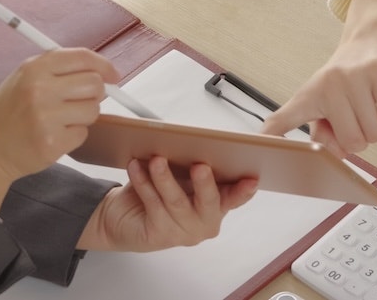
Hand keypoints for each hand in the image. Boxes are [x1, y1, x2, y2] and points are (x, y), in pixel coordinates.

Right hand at [0, 48, 117, 212]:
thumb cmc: (8, 114)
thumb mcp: (23, 78)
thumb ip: (58, 71)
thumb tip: (100, 73)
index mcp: (35, 67)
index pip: (83, 57)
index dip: (104, 66)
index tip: (113, 76)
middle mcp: (40, 88)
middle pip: (95, 83)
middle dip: (94, 94)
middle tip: (80, 102)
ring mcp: (46, 116)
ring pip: (93, 110)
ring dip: (84, 117)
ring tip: (60, 120)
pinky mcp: (52, 142)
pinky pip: (82, 134)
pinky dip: (73, 136)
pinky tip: (53, 135)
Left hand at [77, 157, 257, 251]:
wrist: (125, 216)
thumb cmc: (160, 190)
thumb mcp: (182, 174)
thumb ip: (195, 163)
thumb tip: (199, 140)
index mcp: (218, 204)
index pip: (236, 197)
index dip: (244, 190)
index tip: (251, 179)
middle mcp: (205, 222)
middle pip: (209, 202)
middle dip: (205, 183)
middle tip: (200, 165)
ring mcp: (184, 232)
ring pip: (176, 201)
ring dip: (165, 177)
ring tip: (157, 159)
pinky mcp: (160, 235)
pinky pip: (153, 204)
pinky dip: (143, 182)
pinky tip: (136, 166)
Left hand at [262, 0, 376, 154]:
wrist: (371, 39)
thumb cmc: (347, 79)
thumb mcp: (327, 103)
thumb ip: (326, 133)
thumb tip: (338, 154)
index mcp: (308, 95)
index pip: (283, 119)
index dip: (270, 137)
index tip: (259, 148)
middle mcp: (328, 85)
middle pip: (353, 142)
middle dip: (361, 139)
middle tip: (356, 117)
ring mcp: (353, 77)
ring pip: (374, 133)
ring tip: (368, 105)